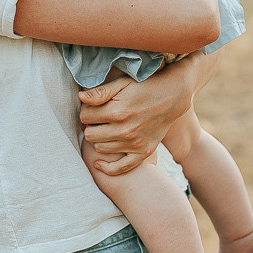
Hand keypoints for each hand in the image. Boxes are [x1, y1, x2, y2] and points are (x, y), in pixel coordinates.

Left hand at [78, 53, 215, 174]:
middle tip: (98, 118)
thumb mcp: (122, 84)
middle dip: (90, 125)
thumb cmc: (144, 86)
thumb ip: (100, 92)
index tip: (92, 107)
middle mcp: (124, 130)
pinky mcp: (143, 152)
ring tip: (105, 129)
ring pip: (100, 149)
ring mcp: (134, 144)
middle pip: (89, 134)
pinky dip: (108, 168)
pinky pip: (120, 168)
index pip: (85, 117)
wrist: (172, 96)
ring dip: (99, 139)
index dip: (86, 110)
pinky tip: (99, 163)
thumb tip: (80, 98)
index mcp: (117, 112)